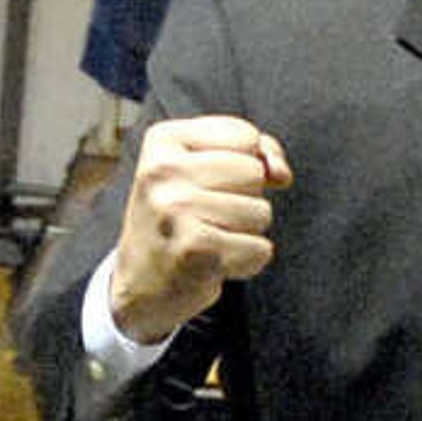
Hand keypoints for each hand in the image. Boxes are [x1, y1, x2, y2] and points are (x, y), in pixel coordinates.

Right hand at [108, 116, 290, 343]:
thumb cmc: (182, 219)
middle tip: (207, 217)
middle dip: (245, 199)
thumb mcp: (207, 170)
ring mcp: (175, 209)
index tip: (210, 185)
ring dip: (245, 233)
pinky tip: (214, 263)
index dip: (244, 164)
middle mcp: (163, 170)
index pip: (245, 136)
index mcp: (163, 139)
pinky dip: (246, 261)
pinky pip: (259, 249)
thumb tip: (281, 173)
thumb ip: (256, 154)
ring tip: (210, 239)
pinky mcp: (193, 248)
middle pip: (254, 172)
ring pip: (261, 211)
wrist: (141, 283)